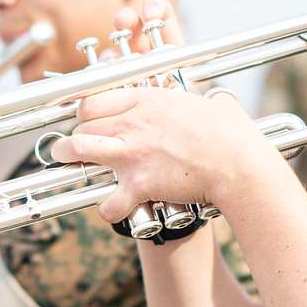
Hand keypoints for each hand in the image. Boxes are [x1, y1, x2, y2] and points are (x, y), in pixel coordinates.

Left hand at [48, 0, 271, 224]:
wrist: (237, 163)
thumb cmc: (228, 133)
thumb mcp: (203, 102)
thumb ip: (190, 100)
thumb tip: (206, 99)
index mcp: (145, 100)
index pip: (93, 98)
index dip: (84, 111)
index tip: (86, 119)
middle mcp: (132, 123)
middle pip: (81, 123)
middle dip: (74, 133)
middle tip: (76, 144)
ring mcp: (132, 153)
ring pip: (77, 148)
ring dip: (69, 157)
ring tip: (70, 163)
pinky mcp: (140, 184)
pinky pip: (107, 201)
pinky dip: (107, 208)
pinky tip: (112, 207)